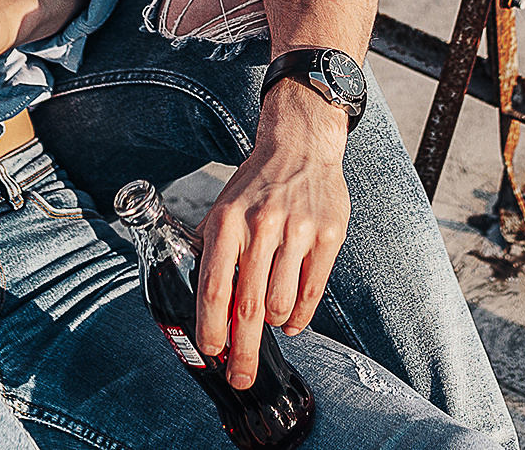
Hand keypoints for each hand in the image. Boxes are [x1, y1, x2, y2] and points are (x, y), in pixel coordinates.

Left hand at [194, 81, 350, 388]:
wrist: (300, 146)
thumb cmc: (255, 185)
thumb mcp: (222, 208)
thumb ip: (210, 249)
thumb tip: (197, 302)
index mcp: (227, 222)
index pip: (213, 287)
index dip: (210, 328)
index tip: (209, 354)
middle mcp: (261, 228)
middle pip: (247, 308)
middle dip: (241, 352)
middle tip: (238, 378)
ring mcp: (297, 233)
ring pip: (280, 306)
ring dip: (272, 326)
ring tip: (268, 322)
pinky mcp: (328, 237)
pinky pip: (311, 294)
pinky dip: (298, 318)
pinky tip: (290, 322)